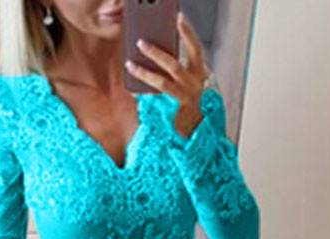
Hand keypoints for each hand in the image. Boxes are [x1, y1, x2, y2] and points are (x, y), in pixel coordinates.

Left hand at [125, 11, 211, 138]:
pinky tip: (132, 83)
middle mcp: (195, 84)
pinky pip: (156, 99)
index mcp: (199, 72)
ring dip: (144, 73)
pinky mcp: (176, 111)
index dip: (187, 33)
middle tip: (140, 43)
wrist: (195, 129)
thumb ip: (175, 67)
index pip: (195, 48)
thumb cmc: (187, 100)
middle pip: (174, 65)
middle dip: (156, 53)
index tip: (178, 17)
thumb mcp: (186, 81)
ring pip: (162, 83)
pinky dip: (143, 90)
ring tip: (130, 64)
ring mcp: (186, 98)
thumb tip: (152, 51)